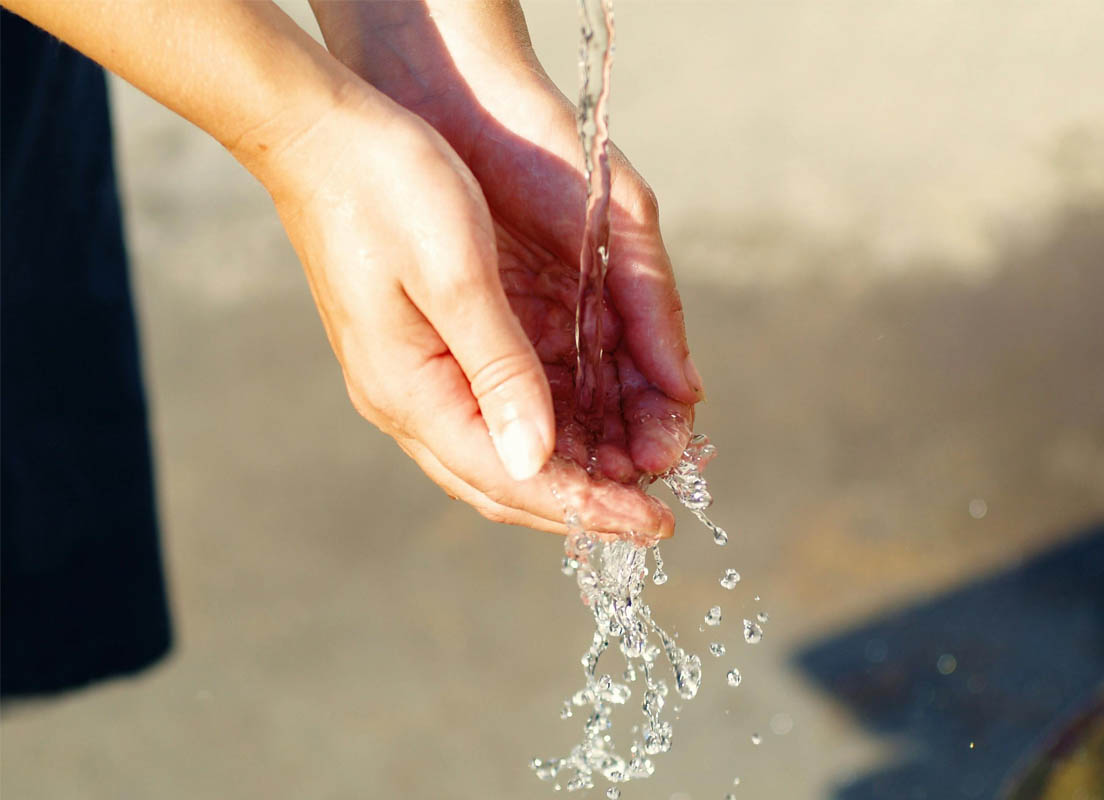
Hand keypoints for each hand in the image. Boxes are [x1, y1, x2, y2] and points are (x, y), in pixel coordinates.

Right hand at [309, 1, 704, 535]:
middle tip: (652, 517)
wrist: (319, 133)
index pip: (510, 478)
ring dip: (568, 472)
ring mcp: (407, 378)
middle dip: (581, 504)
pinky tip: (587, 427)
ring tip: (633, 476)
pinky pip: (489, 414)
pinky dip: (545, 430)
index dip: (586, 507)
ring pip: (498, 453)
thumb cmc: (387, 187)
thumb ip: (500, 370)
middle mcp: (405, 399)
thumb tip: (536, 460)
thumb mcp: (456, 274)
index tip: (653, 525)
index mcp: (410, 390)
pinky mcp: (421, 350)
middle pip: (503, 482)